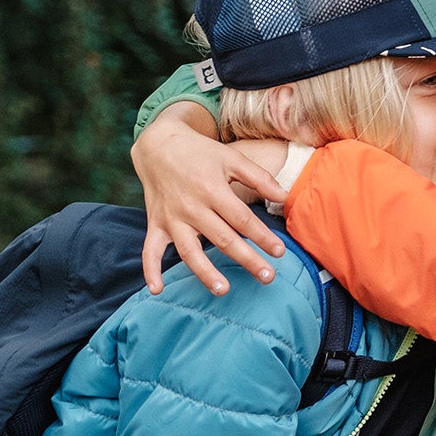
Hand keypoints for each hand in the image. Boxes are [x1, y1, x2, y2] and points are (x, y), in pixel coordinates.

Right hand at [131, 105, 289, 294]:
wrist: (157, 144)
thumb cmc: (200, 152)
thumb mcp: (231, 158)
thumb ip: (260, 178)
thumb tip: (285, 197)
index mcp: (212, 189)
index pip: (241, 219)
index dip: (262, 236)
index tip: (279, 252)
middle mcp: (191, 207)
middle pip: (222, 239)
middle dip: (247, 259)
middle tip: (268, 277)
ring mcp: (172, 218)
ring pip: (189, 251)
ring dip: (205, 272)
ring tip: (223, 290)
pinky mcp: (155, 224)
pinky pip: (150, 250)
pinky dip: (150, 270)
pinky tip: (157, 290)